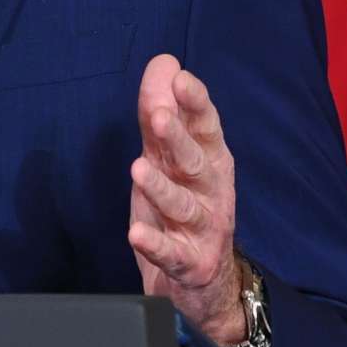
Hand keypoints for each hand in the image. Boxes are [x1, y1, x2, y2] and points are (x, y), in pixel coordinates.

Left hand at [126, 54, 248, 344]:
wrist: (205, 282)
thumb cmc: (185, 207)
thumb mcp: (171, 159)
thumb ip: (163, 114)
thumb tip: (164, 63)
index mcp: (209, 160)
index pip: (205, 126)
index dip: (195, 103)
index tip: (180, 79)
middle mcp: (211, 191)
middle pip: (196, 161)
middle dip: (179, 138)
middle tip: (159, 117)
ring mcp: (203, 228)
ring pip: (183, 206)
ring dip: (162, 188)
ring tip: (138, 170)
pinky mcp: (190, 262)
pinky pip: (171, 253)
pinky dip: (154, 244)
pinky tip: (136, 234)